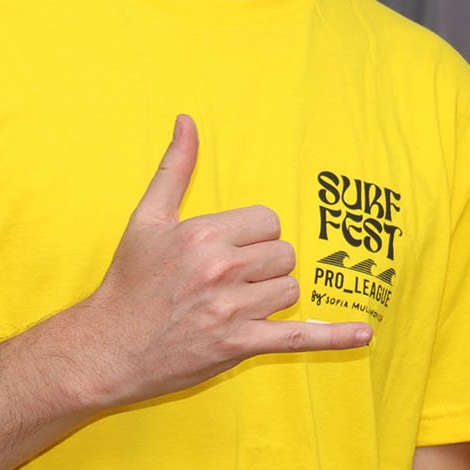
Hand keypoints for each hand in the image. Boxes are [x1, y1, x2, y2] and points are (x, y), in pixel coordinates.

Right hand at [72, 115, 371, 407]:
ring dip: (272, 299)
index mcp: (204, 233)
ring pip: (290, 291)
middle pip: (284, 255)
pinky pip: (298, 337)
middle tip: (228, 282)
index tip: (230, 252)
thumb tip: (187, 119)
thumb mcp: (147, 219)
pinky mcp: (238, 346)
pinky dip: (333, 338)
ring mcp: (231, 309)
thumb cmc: (128, 283)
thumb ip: (175, 168)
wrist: (105, 349)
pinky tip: (364, 336)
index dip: (255, 237)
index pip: (269, 222)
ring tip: (234, 307)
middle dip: (264, 268)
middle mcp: (220, 268)